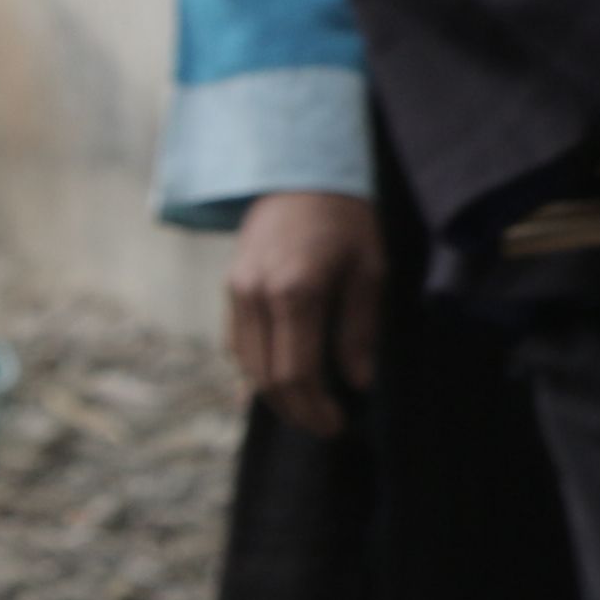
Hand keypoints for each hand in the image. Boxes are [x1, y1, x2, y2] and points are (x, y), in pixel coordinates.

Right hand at [225, 189, 385, 436]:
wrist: (300, 173)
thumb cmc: (347, 220)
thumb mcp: (370, 269)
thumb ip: (360, 328)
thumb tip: (358, 382)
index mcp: (294, 290)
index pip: (296, 372)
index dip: (315, 407)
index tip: (338, 425)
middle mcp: (255, 295)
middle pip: (266, 377)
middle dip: (296, 410)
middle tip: (325, 426)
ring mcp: (235, 292)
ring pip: (246, 365)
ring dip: (274, 395)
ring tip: (308, 410)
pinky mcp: (229, 289)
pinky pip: (238, 344)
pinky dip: (259, 370)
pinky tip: (284, 383)